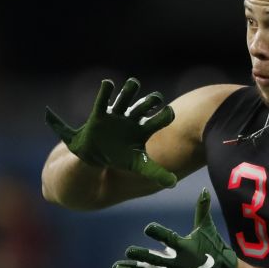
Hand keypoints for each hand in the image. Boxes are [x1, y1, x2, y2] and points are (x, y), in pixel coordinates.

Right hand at [45, 77, 177, 188]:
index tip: (168, 112)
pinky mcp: (100, 113)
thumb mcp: (138, 165)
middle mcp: (132, 118)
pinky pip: (103, 100)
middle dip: (150, 100)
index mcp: (143, 129)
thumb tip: (174, 183)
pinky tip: (108, 84)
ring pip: (125, 98)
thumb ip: (155, 172)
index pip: (160, 118)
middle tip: (154, 100)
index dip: (165, 115)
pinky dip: (105, 91)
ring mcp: (116, 114)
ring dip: (129, 90)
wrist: (95, 159)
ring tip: (133, 84)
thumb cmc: (120, 158)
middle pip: (145, 105)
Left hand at [109, 188, 238, 267]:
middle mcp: (176, 262)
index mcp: (186, 248)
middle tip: (128, 251)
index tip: (147, 228)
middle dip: (143, 256)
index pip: (170, 239)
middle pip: (156, 259)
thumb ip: (202, 209)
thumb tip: (204, 189)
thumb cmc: (212, 246)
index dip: (159, 233)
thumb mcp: (207, 228)